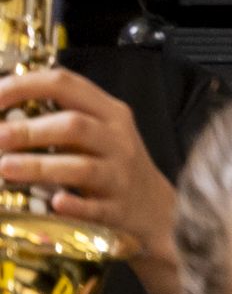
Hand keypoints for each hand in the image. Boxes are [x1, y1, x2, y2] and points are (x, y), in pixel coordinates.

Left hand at [0, 67, 181, 293]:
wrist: (154, 207)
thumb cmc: (111, 164)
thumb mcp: (98, 131)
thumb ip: (60, 116)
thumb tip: (3, 112)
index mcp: (109, 112)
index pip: (66, 85)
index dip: (26, 86)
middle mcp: (118, 139)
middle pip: (75, 126)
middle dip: (30, 130)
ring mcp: (120, 175)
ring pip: (82, 167)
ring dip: (40, 166)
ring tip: (5, 167)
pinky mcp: (118, 209)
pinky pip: (96, 207)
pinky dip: (75, 205)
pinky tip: (55, 203)